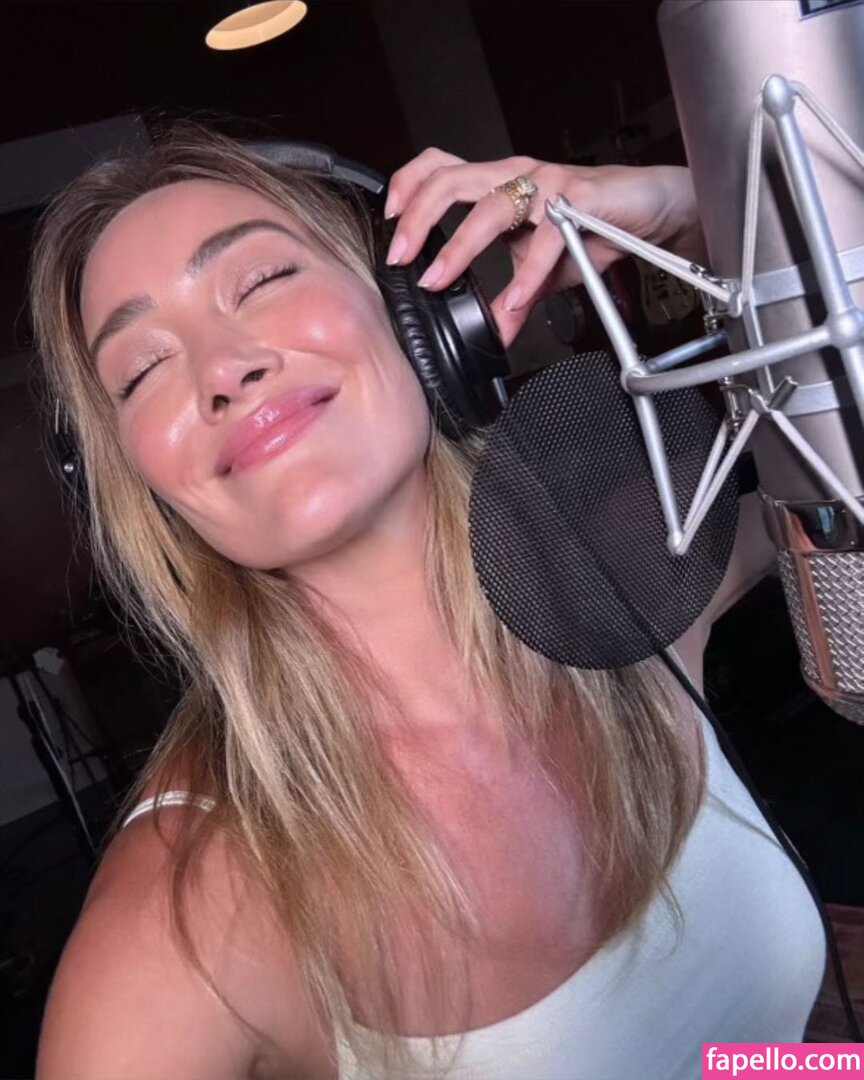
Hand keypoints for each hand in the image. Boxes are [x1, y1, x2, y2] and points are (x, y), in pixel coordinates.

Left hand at [384, 149, 705, 347]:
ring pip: (490, 205)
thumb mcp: (544, 270)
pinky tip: (513, 302)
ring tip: (439, 278)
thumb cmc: (597, 226)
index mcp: (499, 184)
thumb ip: (515, 296)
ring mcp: (547, 183)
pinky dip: (525, 275)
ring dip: (459, 246)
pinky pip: (545, 237)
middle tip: (401, 258)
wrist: (654, 212)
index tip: (389, 222)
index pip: (439, 167)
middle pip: (450, 179)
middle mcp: (517, 175)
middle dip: (417, 218)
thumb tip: (496, 332)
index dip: (407, 186)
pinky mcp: (579, 199)